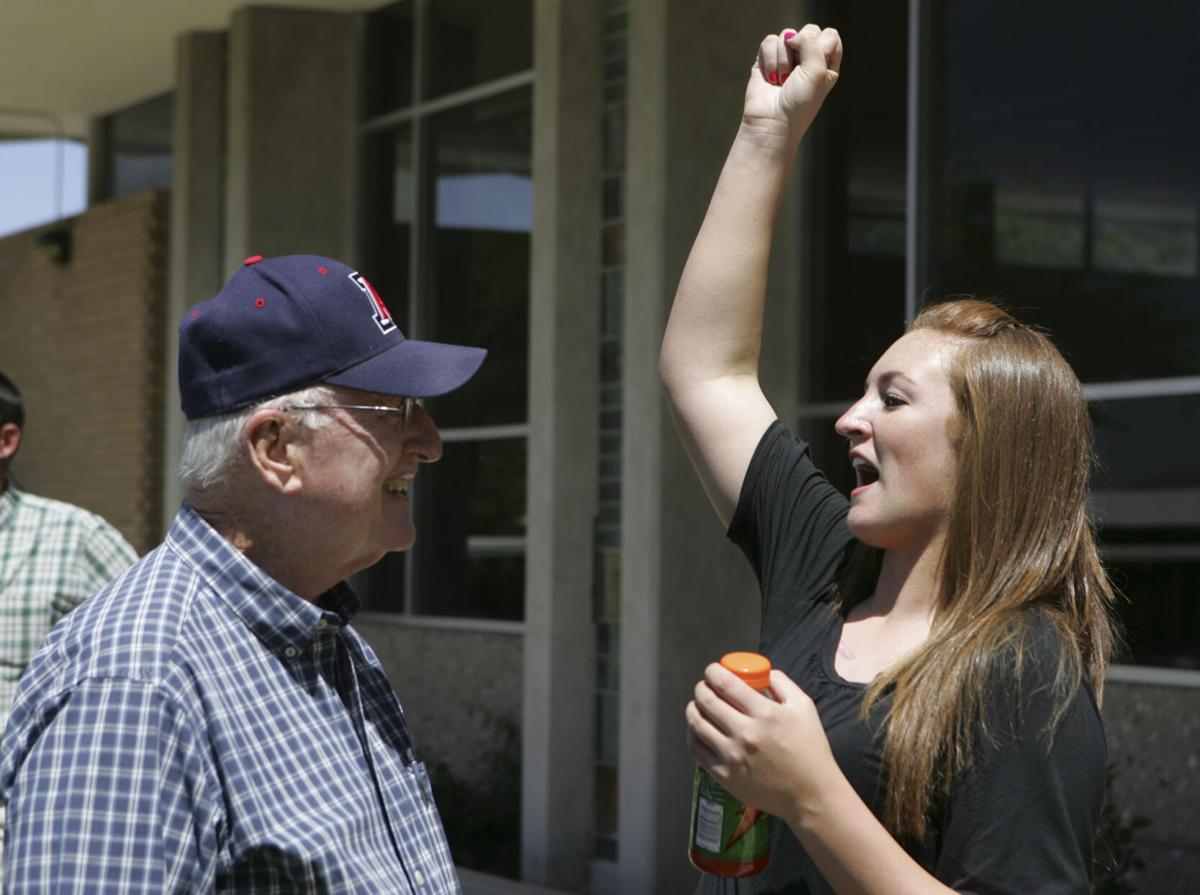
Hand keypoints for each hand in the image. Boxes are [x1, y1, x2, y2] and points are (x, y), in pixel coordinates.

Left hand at [686, 665, 840, 825]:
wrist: (810, 794)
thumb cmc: (810, 749)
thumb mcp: (804, 707)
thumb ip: (782, 683)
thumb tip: (760, 672)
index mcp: (765, 713)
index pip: (726, 683)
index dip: (713, 672)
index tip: (713, 671)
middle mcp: (745, 733)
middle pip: (707, 700)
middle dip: (702, 687)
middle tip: (705, 686)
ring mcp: (732, 756)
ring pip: (697, 723)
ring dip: (693, 708)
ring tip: (698, 705)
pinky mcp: (724, 775)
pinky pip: (696, 748)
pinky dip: (692, 734)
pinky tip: (698, 729)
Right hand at [741, 25, 842, 146]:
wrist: (772, 121)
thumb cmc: (800, 103)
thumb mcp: (817, 71)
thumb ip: (810, 42)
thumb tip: (790, 36)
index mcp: (826, 64)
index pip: (830, 35)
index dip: (823, 45)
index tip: (817, 67)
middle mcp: (807, 59)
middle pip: (809, 31)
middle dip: (802, 50)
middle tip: (797, 74)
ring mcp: (786, 59)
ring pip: (787, 35)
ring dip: (783, 60)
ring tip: (782, 81)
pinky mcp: (766, 60)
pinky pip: (768, 42)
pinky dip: (769, 60)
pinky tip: (770, 78)